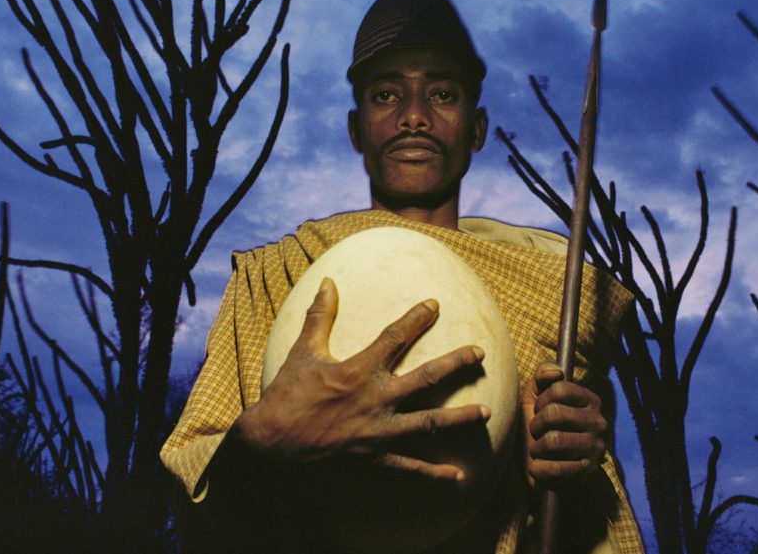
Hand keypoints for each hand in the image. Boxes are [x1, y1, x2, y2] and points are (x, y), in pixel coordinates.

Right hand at [233, 277, 489, 480]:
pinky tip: (458, 475)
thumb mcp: (303, 351)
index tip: (435, 305)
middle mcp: (376, 398)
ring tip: (486, 412)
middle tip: (479, 353)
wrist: (271, 444)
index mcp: (359, 370)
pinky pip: (410, 467)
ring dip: (459, 417)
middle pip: (426, 377)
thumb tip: (329, 282)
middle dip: (456, 364)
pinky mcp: (374, 458)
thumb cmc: (286, 395)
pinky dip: (434, 473)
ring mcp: (378, 430)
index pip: (395, 337)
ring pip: (428, 422)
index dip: (417, 318)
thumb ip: (319, 316)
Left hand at [521, 362, 605, 491]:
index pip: (559, 388)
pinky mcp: (588, 473)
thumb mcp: (534, 398)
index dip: (540, 401)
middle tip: (536, 434)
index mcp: (589, 400)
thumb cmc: (538, 428)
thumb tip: (555, 371)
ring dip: (536, 448)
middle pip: (554, 413)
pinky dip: (539, 469)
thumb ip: (542, 377)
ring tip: (538, 451)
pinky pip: (555, 469)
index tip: (539, 411)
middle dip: (535, 425)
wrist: (542, 470)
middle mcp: (598, 422)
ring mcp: (596, 448)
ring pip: (553, 441)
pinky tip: (539, 468)